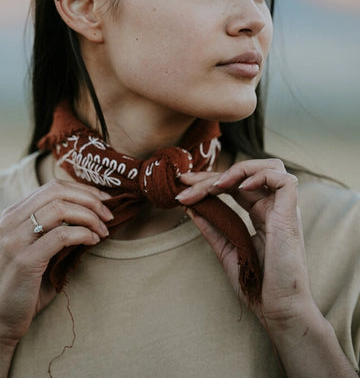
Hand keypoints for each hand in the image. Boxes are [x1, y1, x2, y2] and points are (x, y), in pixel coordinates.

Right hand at [0, 178, 112, 346]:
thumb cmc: (25, 284)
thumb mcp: (39, 248)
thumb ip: (57, 229)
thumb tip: (95, 213)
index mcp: (13, 214)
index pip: (53, 187)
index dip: (84, 190)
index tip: (105, 201)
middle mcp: (11, 221)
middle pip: (57, 192)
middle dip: (90, 199)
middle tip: (108, 215)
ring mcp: (15, 239)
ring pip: (60, 209)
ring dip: (89, 217)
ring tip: (102, 231)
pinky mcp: (24, 260)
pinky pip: (60, 235)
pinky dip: (83, 234)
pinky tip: (92, 242)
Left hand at [176, 158, 312, 326]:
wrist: (278, 309)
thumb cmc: (257, 285)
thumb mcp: (227, 250)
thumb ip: (212, 228)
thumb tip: (190, 207)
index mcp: (261, 214)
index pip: (234, 185)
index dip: (209, 180)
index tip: (183, 183)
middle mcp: (273, 207)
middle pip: (245, 174)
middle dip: (213, 175)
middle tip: (185, 182)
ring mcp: (284, 209)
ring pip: (269, 166)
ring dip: (239, 169)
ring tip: (215, 185)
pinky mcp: (292, 213)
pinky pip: (283, 180)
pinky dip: (260, 176)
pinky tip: (239, 188)